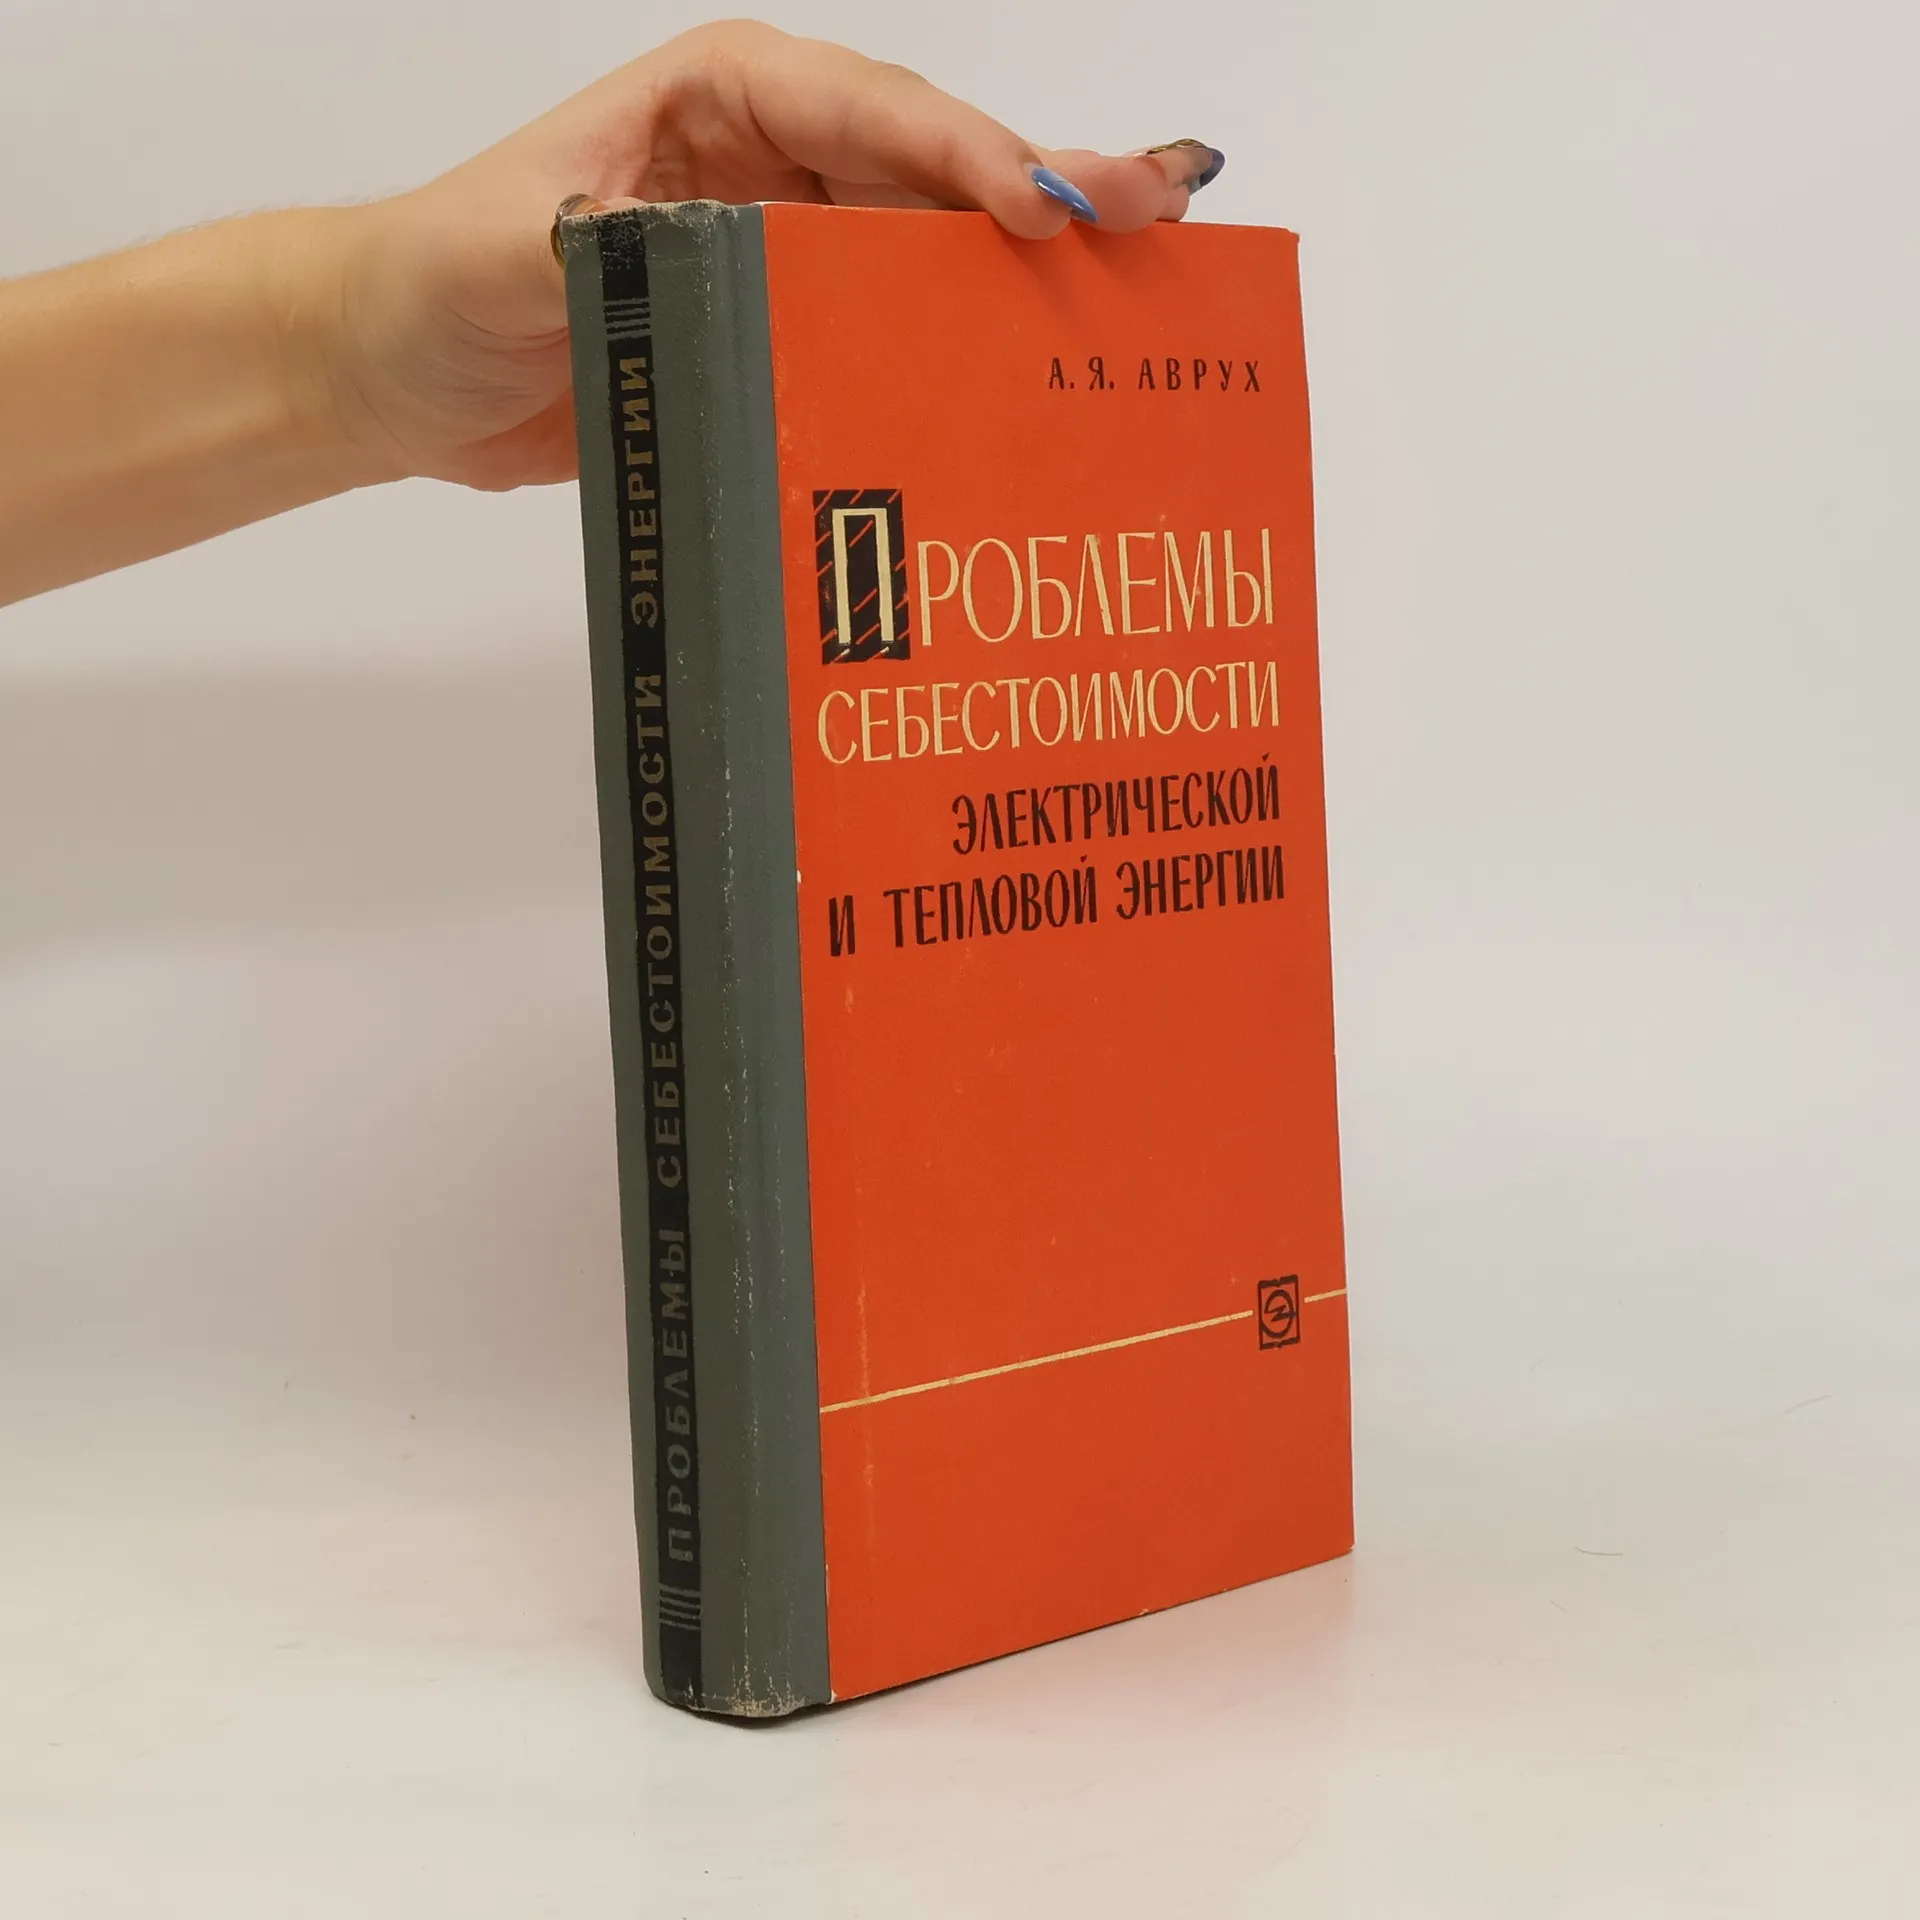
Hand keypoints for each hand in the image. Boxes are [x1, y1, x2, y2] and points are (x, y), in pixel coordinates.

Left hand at [322, 20, 1224, 491]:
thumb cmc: (438, 279)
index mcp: (722, 101)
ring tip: (1137, 297)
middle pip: (934, 172)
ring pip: (932, 253)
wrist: (397, 372)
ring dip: (1027, 279)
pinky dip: (961, 356)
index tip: (1048, 206)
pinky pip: (892, 334)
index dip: (968, 156)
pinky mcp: (783, 332)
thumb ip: (625, 245)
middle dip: (1047, 192)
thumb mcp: (515, 248)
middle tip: (1161, 217)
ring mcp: (788, 248)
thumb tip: (729, 262)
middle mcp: (773, 162)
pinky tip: (1030, 385)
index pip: (870, 114)